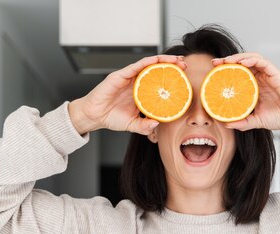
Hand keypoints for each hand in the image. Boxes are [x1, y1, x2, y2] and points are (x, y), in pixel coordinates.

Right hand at [68, 55, 186, 135]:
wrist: (94, 116)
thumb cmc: (111, 118)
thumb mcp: (132, 125)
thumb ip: (145, 126)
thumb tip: (157, 125)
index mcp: (141, 91)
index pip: (159, 80)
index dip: (172, 77)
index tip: (185, 77)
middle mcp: (136, 82)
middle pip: (157, 69)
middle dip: (172, 64)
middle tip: (185, 63)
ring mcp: (128, 77)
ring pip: (148, 64)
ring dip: (163, 60)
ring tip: (176, 60)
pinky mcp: (120, 76)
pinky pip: (135, 66)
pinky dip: (146, 62)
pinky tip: (157, 60)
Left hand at [212, 53, 279, 135]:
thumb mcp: (256, 121)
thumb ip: (242, 122)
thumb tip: (227, 124)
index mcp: (256, 86)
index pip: (239, 72)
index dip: (226, 69)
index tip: (213, 70)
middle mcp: (261, 78)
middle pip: (243, 62)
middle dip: (228, 60)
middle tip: (215, 63)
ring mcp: (269, 75)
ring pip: (252, 58)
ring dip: (238, 57)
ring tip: (226, 61)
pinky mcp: (277, 74)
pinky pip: (263, 62)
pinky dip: (252, 60)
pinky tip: (242, 63)